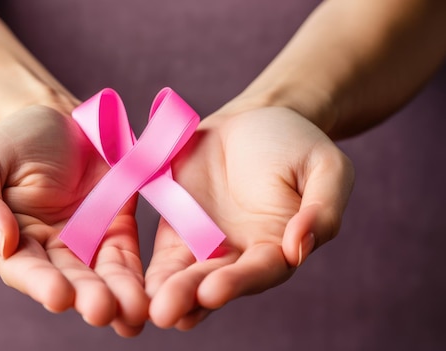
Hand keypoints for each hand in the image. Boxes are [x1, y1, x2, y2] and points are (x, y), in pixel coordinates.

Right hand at [0, 106, 148, 336]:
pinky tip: (148, 296)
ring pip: (101, 276)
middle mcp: (48, 250)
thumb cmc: (13, 138)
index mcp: (11, 239)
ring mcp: (85, 242)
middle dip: (86, 297)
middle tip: (103, 310)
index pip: (22, 268)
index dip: (40, 283)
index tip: (59, 295)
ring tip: (134, 312)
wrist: (57, 116)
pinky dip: (136, 276)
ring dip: (117, 295)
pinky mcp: (116, 228)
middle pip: (68, 280)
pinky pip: (126, 256)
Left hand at [145, 106, 353, 329]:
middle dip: (192, 296)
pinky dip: (154, 273)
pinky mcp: (180, 229)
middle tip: (167, 312)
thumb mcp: (326, 167)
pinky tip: (138, 288)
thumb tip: (299, 249)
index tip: (214, 291)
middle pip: (218, 281)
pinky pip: (166, 255)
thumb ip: (323, 208)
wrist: (256, 119)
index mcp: (280, 246)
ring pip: (188, 275)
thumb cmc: (297, 144)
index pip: (260, 271)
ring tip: (151, 308)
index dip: (238, 282)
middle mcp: (242, 255)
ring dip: (169, 292)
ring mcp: (208, 245)